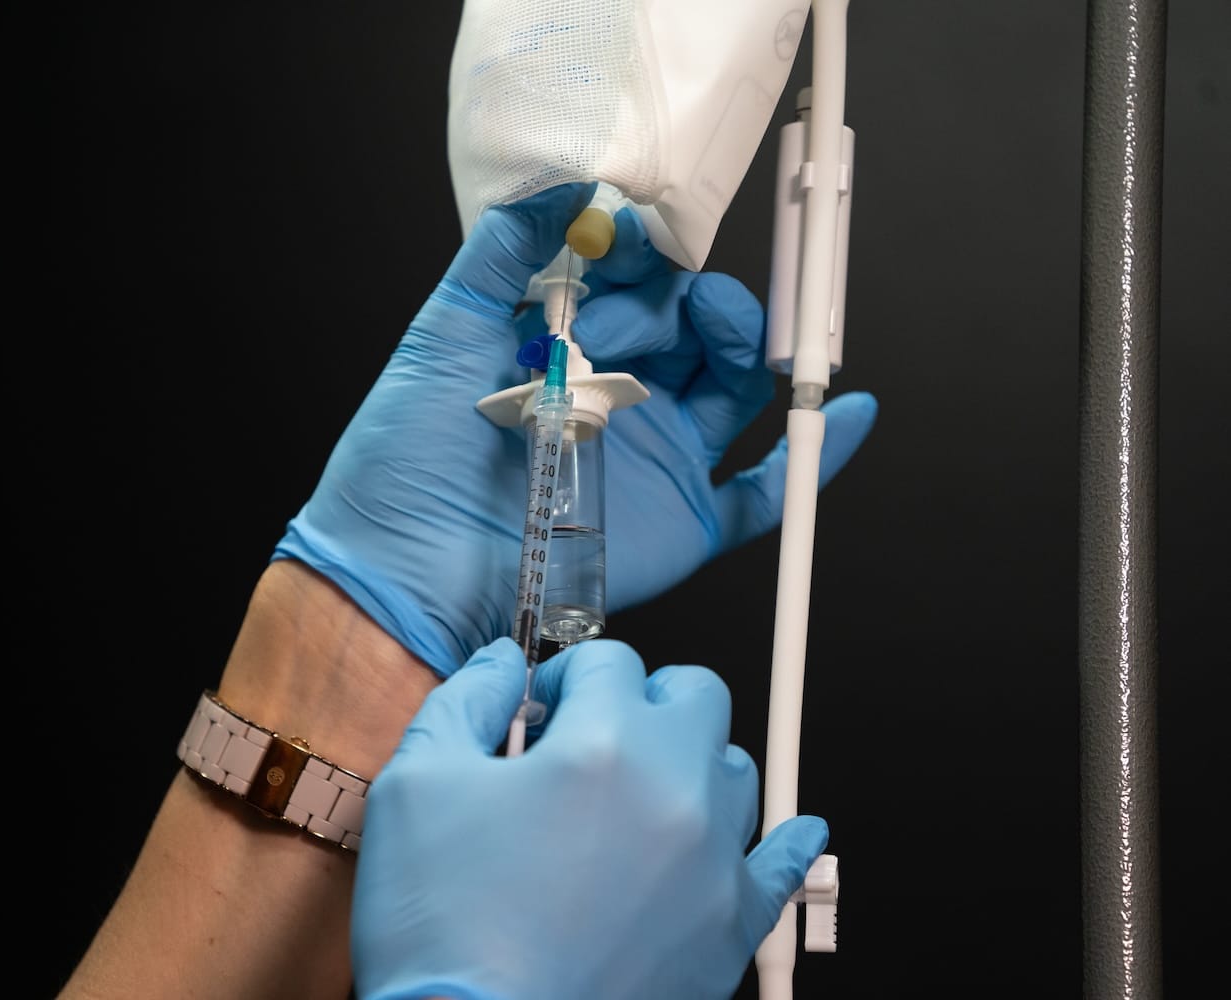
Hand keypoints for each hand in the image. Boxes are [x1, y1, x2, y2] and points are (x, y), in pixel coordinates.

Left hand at [275, 183, 876, 675]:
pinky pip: (761, 491)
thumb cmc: (406, 459)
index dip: (646, 258)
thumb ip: (503, 252)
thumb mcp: (444, 331)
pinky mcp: (681, 521)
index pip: (635, 285)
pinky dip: (812, 455)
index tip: (636, 241)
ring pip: (732, 387)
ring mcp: (655, 459)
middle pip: (692, 328)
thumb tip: (564, 187)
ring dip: (749, 348)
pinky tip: (848, 413)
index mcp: (567, 351)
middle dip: (693, 301)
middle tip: (664, 312)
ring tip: (735, 333)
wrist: (404, 573)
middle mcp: (618, 398)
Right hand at [350, 636, 826, 999]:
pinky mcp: (729, 928)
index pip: (606, 660)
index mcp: (604, 745)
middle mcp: (676, 791)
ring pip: (736, 769)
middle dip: (642, 699)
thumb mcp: (415, 786)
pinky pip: (783, 867)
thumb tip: (499, 663)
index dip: (563, 679)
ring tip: (642, 792)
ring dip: (691, 761)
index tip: (540, 712)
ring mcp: (714, 861)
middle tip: (593, 737)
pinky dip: (785, 841)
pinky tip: (791, 831)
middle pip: (695, 694)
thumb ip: (464, 700)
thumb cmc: (447, 932)